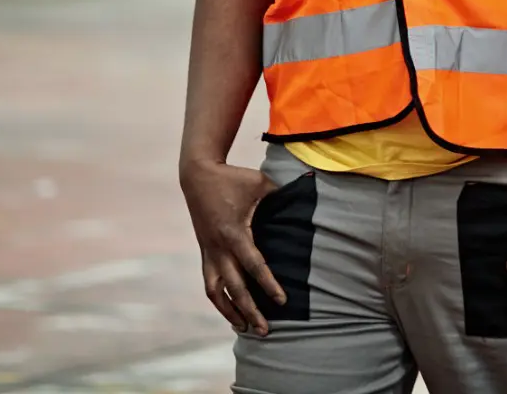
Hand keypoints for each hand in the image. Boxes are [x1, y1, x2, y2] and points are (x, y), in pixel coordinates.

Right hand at [180, 159, 282, 335]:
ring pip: (216, 292)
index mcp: (234, 233)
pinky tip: (230, 312)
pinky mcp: (204, 253)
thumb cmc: (234, 179)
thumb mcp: (261, 184)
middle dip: (250, 310)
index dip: (268, 285)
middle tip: (266, 330)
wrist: (198, 176)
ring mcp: (209, 253)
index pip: (254, 265)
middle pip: (235, 288)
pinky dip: (219, 300)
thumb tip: (309, 195)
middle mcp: (219, 248)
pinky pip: (210, 284)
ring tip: (245, 328)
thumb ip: (284, 195)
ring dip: (230, 312)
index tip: (281, 301)